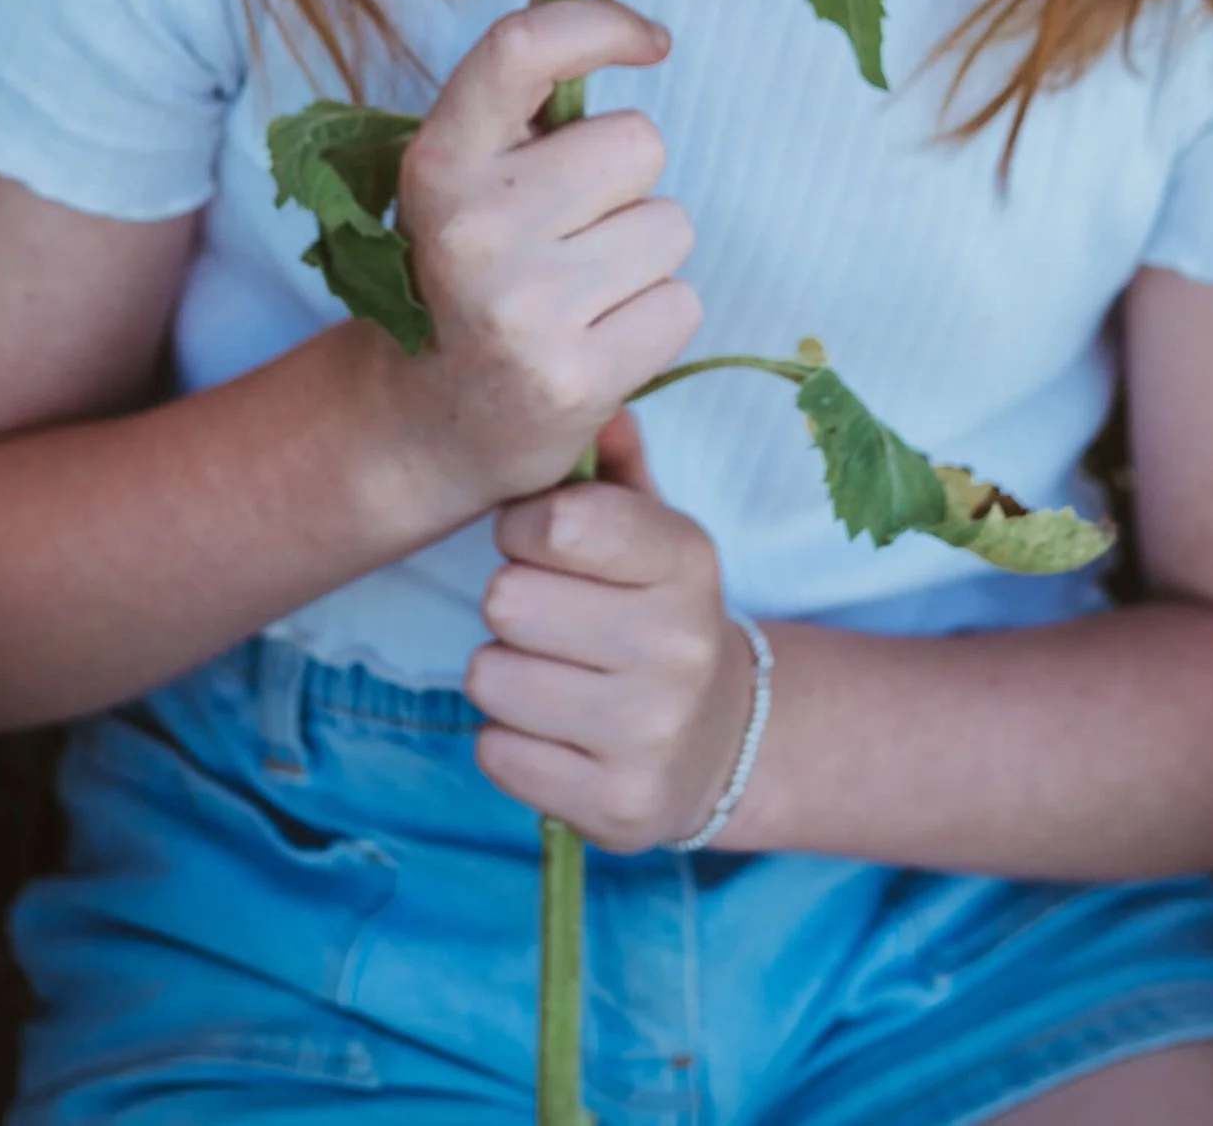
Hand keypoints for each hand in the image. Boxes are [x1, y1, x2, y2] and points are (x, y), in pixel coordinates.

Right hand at [386, 0, 701, 513]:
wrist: (425, 424)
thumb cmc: (463, 273)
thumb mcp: (465, 177)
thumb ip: (519, 96)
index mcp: (438, 162)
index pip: (521, 48)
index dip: (599, 24)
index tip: (652, 42)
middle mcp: (473, 228)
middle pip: (638, 144)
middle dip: (625, 184)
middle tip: (570, 235)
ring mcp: (522, 309)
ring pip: (670, 226)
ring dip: (642, 257)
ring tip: (579, 294)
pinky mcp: (574, 378)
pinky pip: (681, 304)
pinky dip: (653, 321)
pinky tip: (595, 342)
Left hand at [469, 413, 757, 853]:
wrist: (720, 739)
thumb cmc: (655, 611)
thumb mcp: (651, 529)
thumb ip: (613, 463)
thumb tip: (594, 405)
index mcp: (687, 559)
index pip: (562, 521)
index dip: (525, 527)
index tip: (539, 540)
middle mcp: (677, 646)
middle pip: (509, 601)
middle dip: (512, 604)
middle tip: (548, 619)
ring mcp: (651, 733)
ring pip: (492, 679)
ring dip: (504, 674)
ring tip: (551, 675)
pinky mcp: (618, 806)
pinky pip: (496, 754)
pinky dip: (509, 742)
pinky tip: (554, 732)